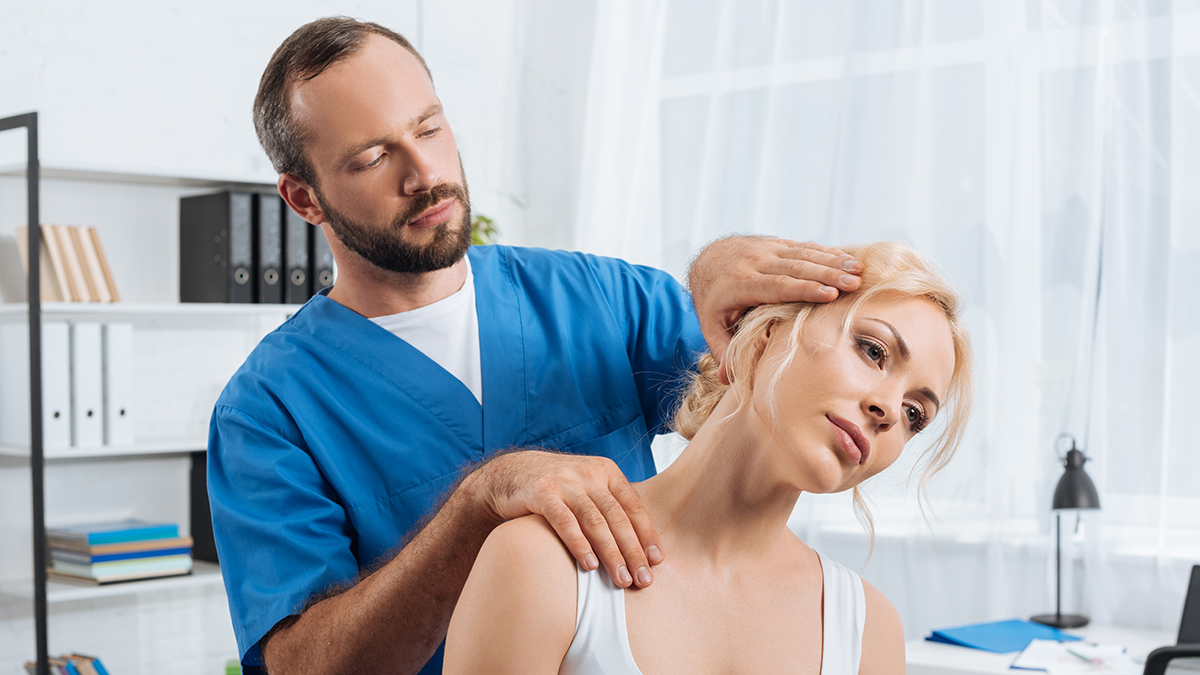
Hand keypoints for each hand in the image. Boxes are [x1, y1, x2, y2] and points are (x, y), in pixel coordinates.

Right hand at [470, 450, 661, 588]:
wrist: (510, 474)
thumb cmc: (557, 489)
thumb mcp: (587, 488)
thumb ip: (610, 507)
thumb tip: (641, 545)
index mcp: (606, 471)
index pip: (634, 505)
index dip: (647, 534)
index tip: (657, 561)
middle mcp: (588, 474)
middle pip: (617, 517)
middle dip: (633, 551)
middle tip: (643, 579)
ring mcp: (565, 482)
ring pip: (595, 521)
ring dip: (611, 553)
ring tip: (621, 579)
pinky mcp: (541, 492)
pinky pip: (564, 522)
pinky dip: (579, 544)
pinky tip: (590, 564)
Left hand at [688, 236, 862, 380]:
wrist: (707, 261)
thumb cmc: (713, 300)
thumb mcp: (711, 325)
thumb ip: (721, 350)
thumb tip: (727, 380)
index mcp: (740, 284)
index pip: (776, 286)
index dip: (804, 289)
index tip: (830, 295)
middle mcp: (755, 263)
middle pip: (795, 268)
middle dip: (827, 275)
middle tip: (854, 283)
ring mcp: (767, 251)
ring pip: (803, 255)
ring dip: (833, 262)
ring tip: (858, 270)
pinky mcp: (777, 245)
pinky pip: (804, 247)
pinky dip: (827, 252)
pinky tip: (848, 258)